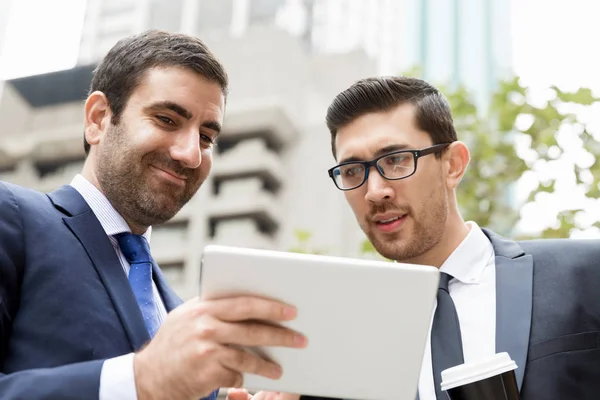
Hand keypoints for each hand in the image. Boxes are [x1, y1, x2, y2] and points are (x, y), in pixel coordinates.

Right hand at [133, 296, 306, 399]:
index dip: (270, 306)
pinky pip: (235, 375)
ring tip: (280, 370)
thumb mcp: (187, 317)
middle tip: (300, 339)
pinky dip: (242, 378)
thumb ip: (213, 308)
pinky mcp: (207, 373)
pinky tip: (247, 381)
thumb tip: (252, 302)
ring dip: (268, 365)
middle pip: (252, 329)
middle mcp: (204, 326)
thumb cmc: (172, 344)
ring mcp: (206, 351)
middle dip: (280, 335)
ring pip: (248, 357)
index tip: (291, 311)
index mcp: (202, 308)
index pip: (244, 303)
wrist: (147, 377)